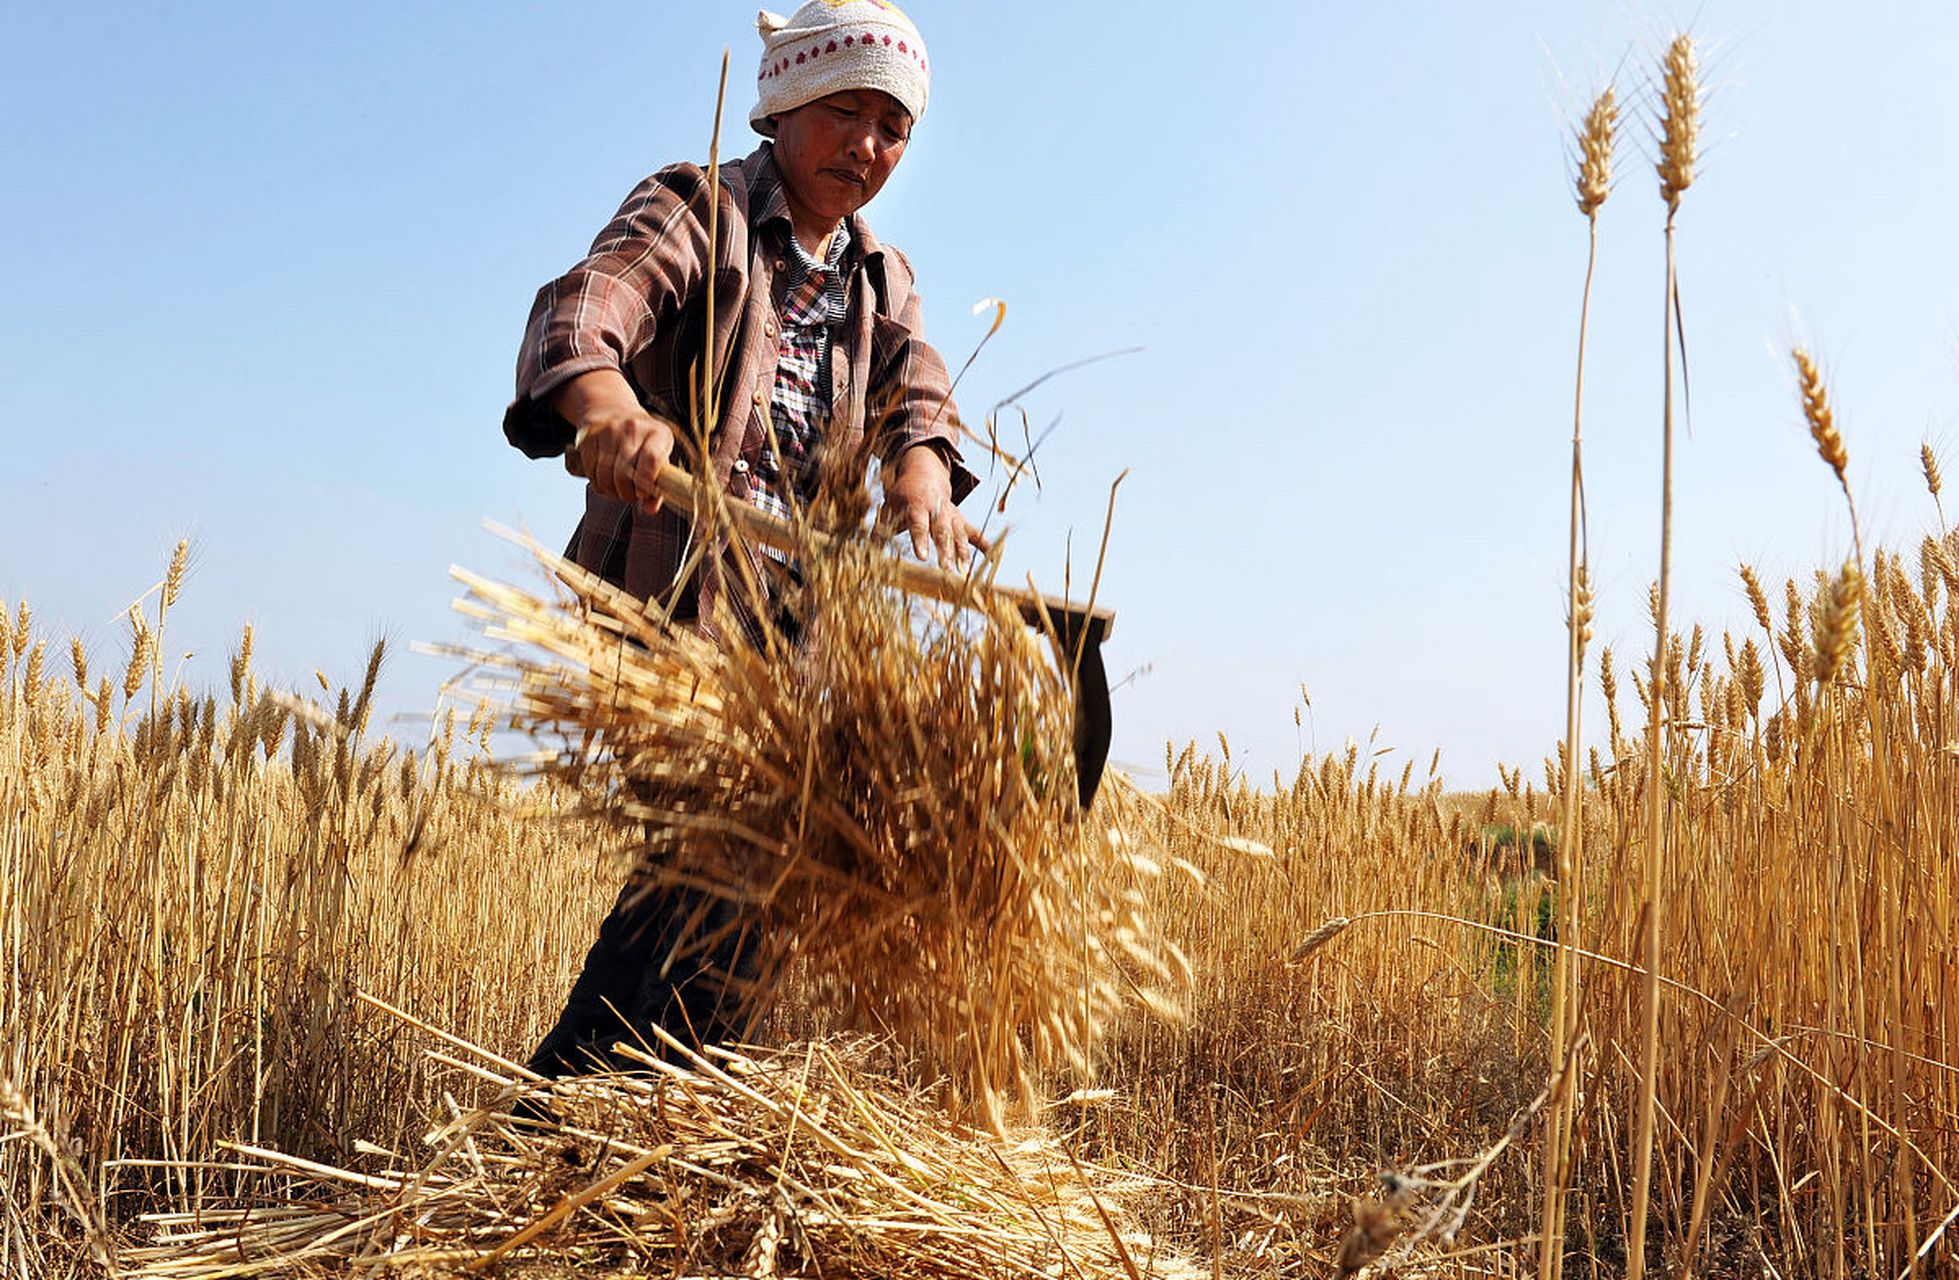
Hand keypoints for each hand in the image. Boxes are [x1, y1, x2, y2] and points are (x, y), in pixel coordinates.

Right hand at [554, 370, 675, 512]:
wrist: (613, 409)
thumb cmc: (643, 442)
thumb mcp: (658, 456)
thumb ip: (658, 486)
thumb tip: (649, 510)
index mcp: (659, 433)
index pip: (652, 461)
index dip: (645, 483)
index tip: (641, 493)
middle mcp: (634, 427)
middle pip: (624, 474)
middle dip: (626, 493)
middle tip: (629, 496)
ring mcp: (609, 428)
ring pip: (605, 475)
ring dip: (610, 491)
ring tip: (617, 490)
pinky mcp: (589, 433)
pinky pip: (590, 470)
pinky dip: (597, 483)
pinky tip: (604, 480)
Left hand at [881, 444, 985, 568]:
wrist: (925, 475)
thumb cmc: (903, 496)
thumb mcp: (889, 506)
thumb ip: (881, 527)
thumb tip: (867, 549)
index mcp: (917, 506)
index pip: (919, 525)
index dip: (921, 540)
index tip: (922, 557)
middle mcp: (937, 510)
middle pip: (942, 531)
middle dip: (945, 551)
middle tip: (946, 570)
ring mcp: (951, 514)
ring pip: (959, 534)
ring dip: (963, 552)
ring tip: (965, 571)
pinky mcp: (960, 519)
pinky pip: (973, 531)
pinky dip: (982, 543)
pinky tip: (990, 556)